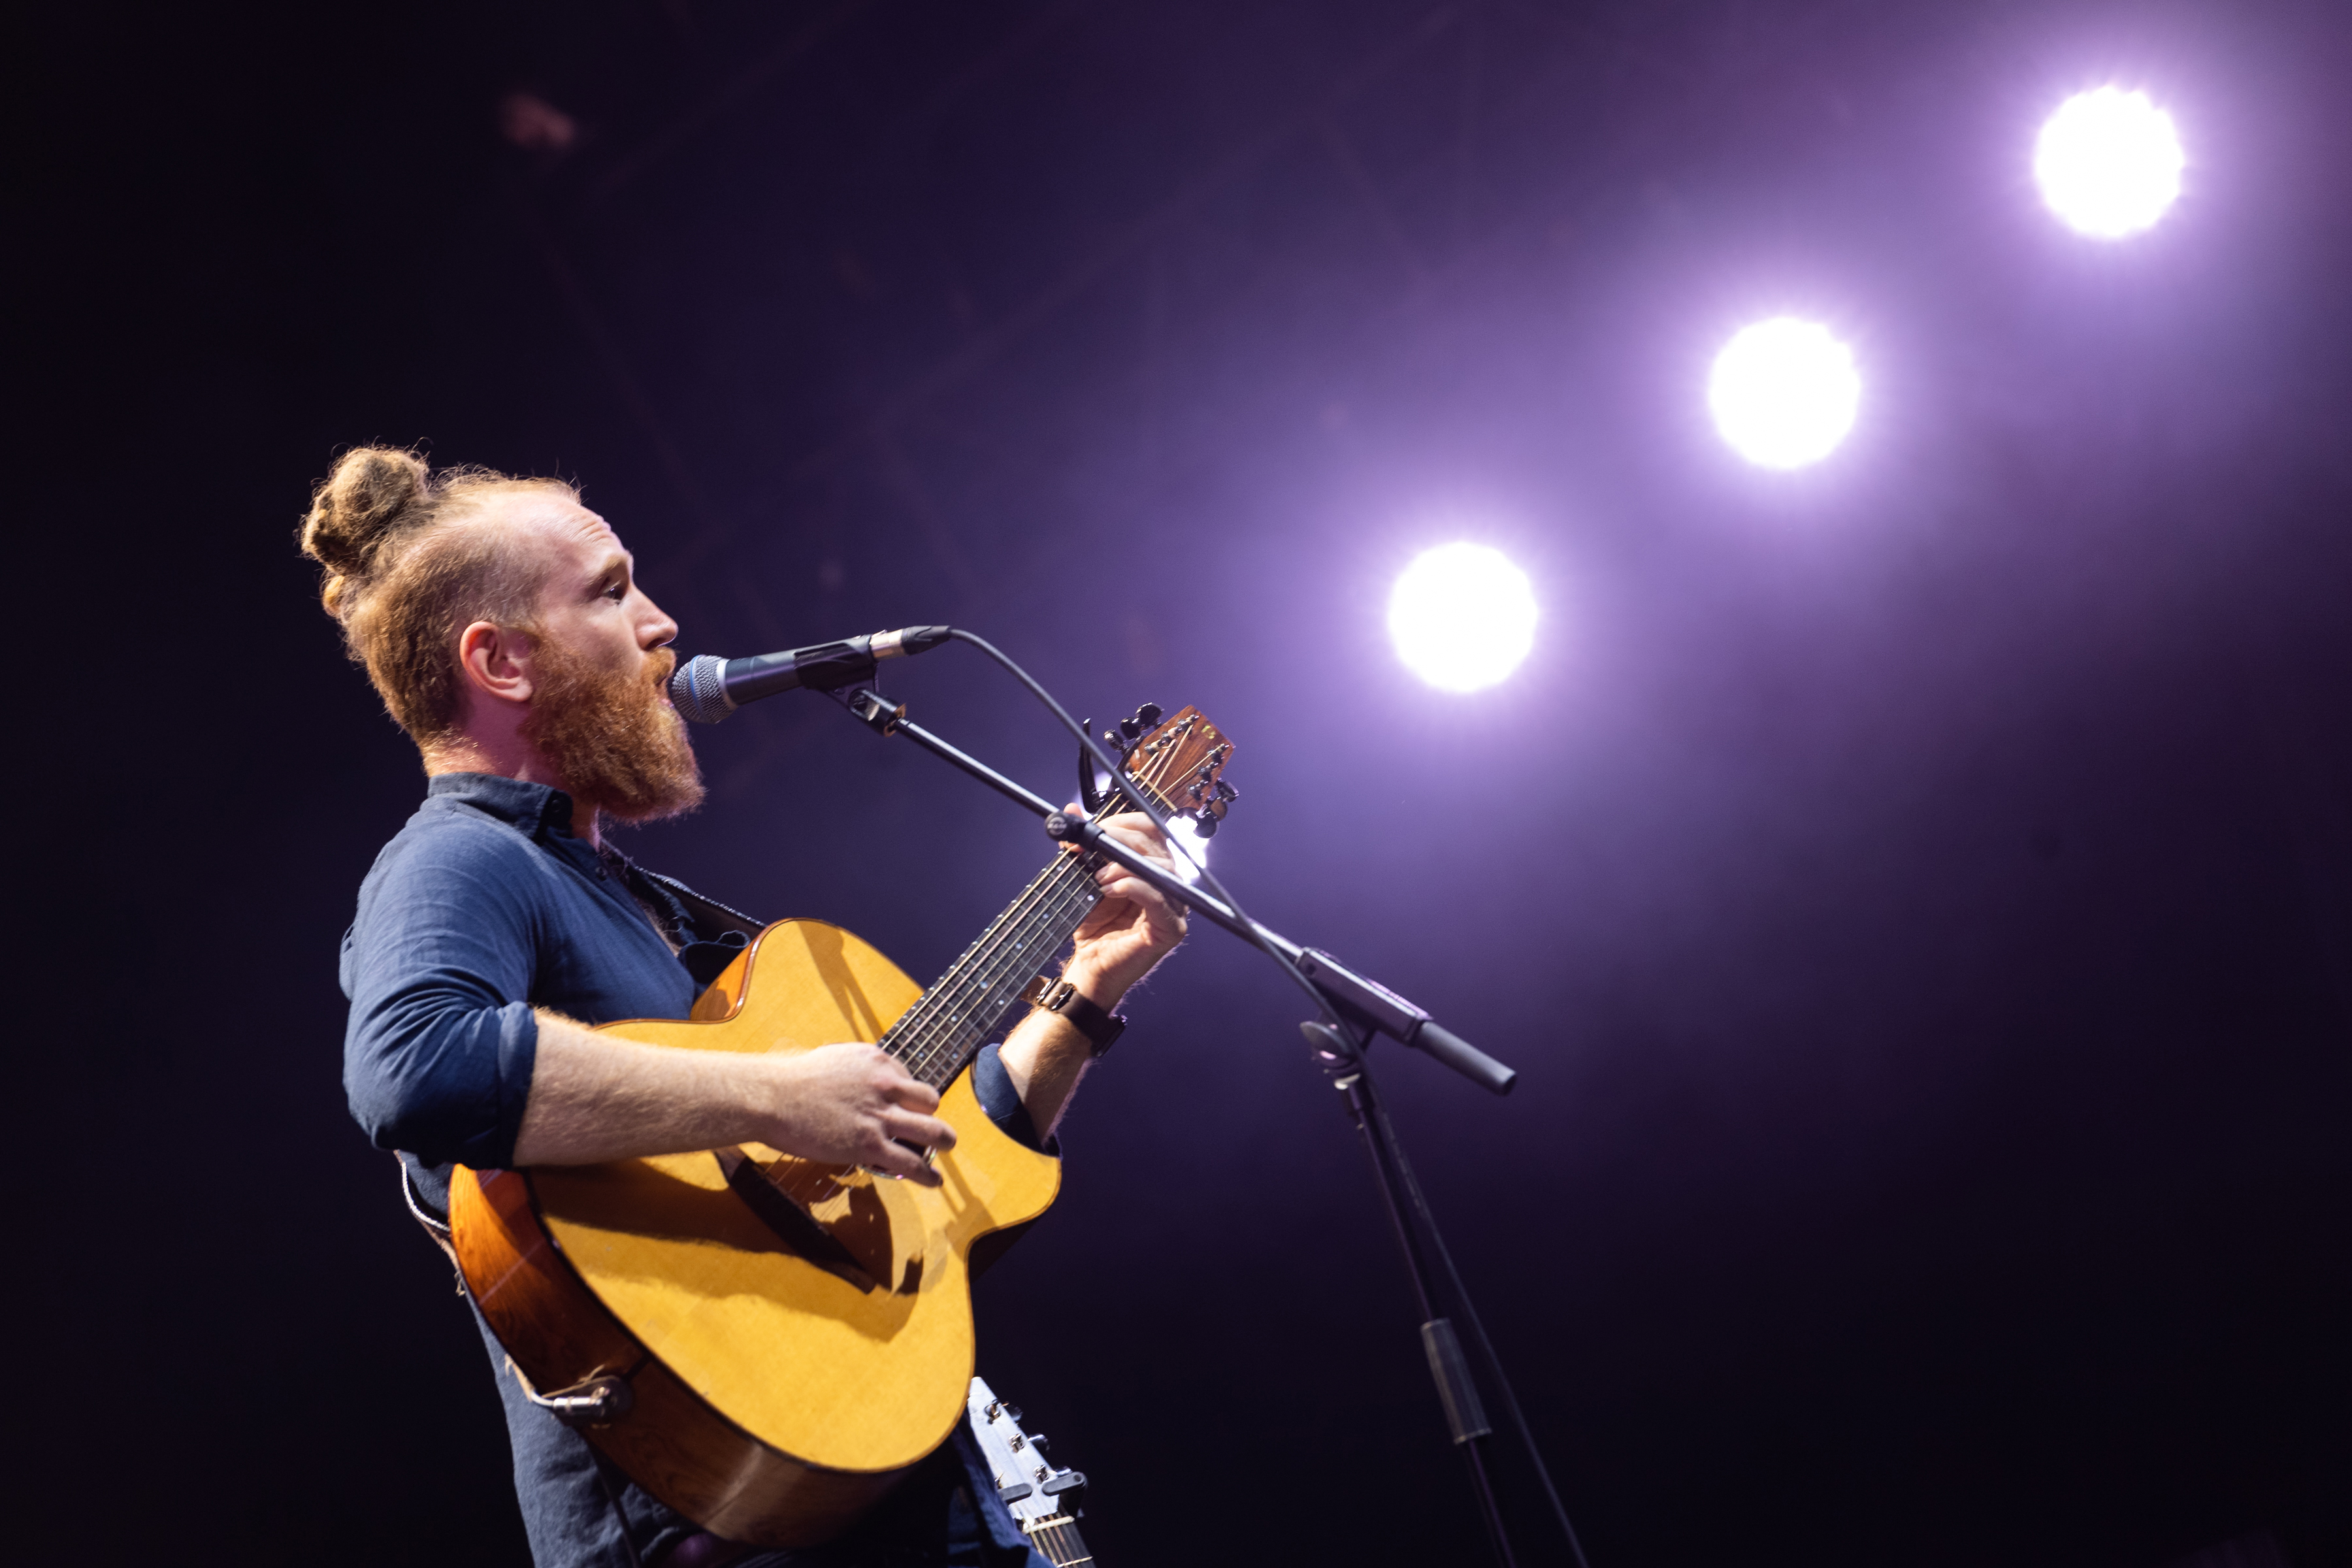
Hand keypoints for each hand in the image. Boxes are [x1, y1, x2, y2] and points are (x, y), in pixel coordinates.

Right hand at [756, 1042, 954, 1184]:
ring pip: (932, 1131)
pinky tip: (933, 1181)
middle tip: (934, 1127)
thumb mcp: (835, 1059)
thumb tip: (864, 1081)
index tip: (903, 1108)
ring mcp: (881, 1116)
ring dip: (943, 1141)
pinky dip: (927, 1175)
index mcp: (877, 1062)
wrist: (772, 1097)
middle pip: (930, 1101)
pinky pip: (911, 1162)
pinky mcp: (870, 1145)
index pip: (909, 1080)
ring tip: (945, 1150)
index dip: (907, 1097)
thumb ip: (858, 1070)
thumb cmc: (793, 1079)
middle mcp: (886, 1085)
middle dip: (933, 1115)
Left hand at [1062, 809, 1189, 1004]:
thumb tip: (1071, 811)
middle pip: (1156, 845)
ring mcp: (1175, 906)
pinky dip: (1132, 887)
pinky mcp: (1172, 928)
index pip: (1152, 830)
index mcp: (1153, 867)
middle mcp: (1169, 883)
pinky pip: (1158, 898)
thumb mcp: (1084, 878)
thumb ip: (1082, 846)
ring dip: (1124, 865)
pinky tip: (1109, 889)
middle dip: (1119, 840)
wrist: (1090, 966)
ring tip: (1098, 875)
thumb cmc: (1094, 926)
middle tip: (1092, 844)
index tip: (1093, 827)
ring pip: (1160, 869)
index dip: (1124, 823)